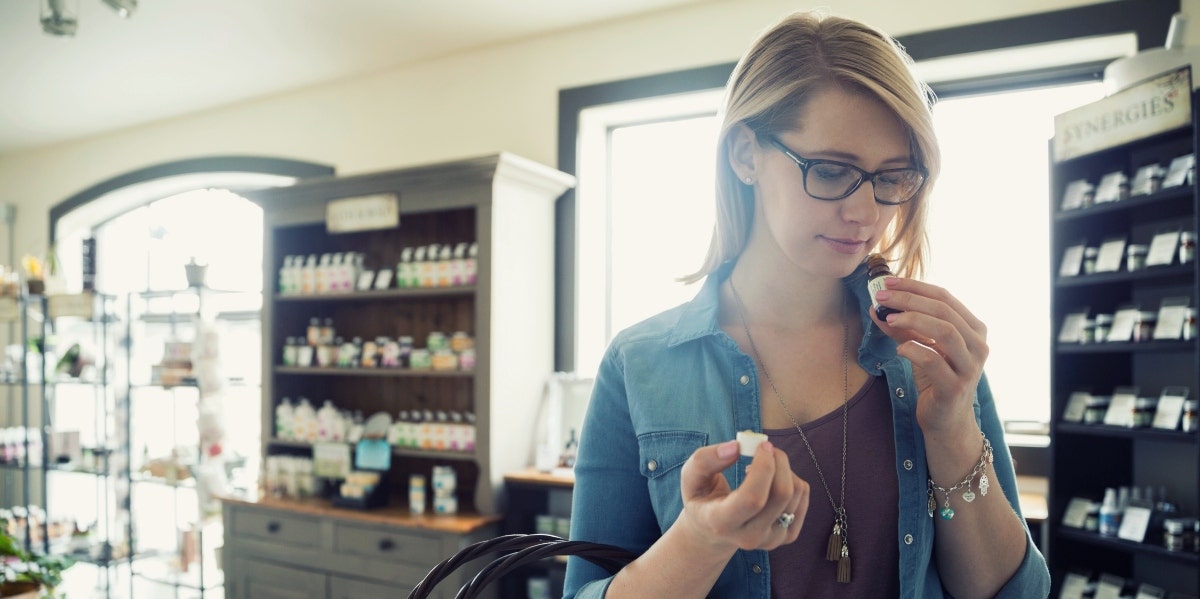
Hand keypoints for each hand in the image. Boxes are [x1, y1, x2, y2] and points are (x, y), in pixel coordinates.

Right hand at [677, 439, 808, 553]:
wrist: (712, 532)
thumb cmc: (701, 499)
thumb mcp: (690, 478)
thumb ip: (705, 460)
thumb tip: (736, 447)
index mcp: (721, 523)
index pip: (752, 499)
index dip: (763, 468)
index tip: (762, 446)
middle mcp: (749, 537)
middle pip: (781, 494)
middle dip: (778, 461)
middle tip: (765, 447)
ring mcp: (771, 539)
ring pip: (795, 492)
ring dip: (784, 468)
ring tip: (763, 467)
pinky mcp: (788, 536)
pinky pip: (802, 496)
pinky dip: (792, 479)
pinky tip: (771, 481)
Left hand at [868, 276, 987, 438]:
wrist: (946, 422)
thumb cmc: (936, 380)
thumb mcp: (920, 347)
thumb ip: (903, 327)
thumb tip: (877, 306)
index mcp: (973, 329)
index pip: (945, 297)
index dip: (915, 287)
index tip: (887, 282)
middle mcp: (978, 345)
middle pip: (944, 311)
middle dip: (909, 299)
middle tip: (881, 296)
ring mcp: (970, 367)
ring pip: (945, 331)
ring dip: (913, 320)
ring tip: (889, 318)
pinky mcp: (955, 387)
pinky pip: (934, 361)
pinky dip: (914, 349)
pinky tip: (900, 348)